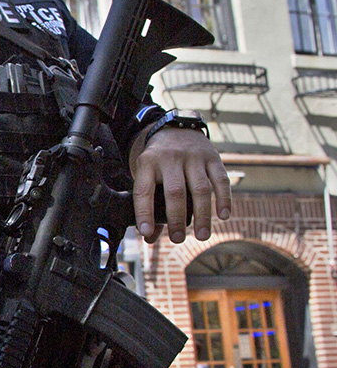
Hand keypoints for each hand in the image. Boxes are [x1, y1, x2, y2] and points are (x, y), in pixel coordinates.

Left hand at [132, 127, 230, 243]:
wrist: (176, 128)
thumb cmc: (158, 160)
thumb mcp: (147, 174)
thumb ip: (148, 204)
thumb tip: (149, 237)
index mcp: (148, 163)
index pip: (144, 191)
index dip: (144, 213)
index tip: (146, 232)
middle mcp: (170, 159)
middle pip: (175, 192)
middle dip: (177, 219)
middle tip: (177, 239)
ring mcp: (193, 157)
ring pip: (200, 188)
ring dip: (202, 215)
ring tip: (201, 236)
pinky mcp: (212, 157)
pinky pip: (221, 180)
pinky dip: (224, 199)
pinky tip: (223, 216)